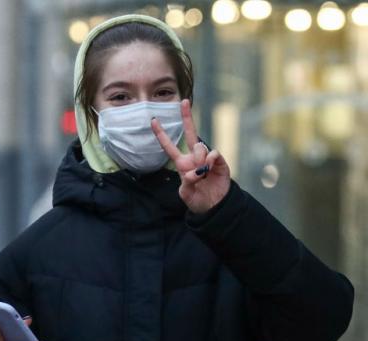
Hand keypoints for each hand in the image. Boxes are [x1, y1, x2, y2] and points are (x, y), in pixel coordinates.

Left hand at [151, 99, 230, 213]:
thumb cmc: (197, 199)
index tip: (153, 120)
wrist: (214, 206)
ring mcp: (207, 158)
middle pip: (190, 133)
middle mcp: (194, 157)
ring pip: (200, 146)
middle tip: (184, 102)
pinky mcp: (219, 161)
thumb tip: (196, 171)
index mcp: (182, 163)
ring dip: (198, 160)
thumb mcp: (185, 193)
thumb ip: (187, 182)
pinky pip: (213, 153)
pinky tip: (208, 170)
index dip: (161, 134)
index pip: (169, 146)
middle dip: (187, 117)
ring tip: (201, 175)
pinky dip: (209, 161)